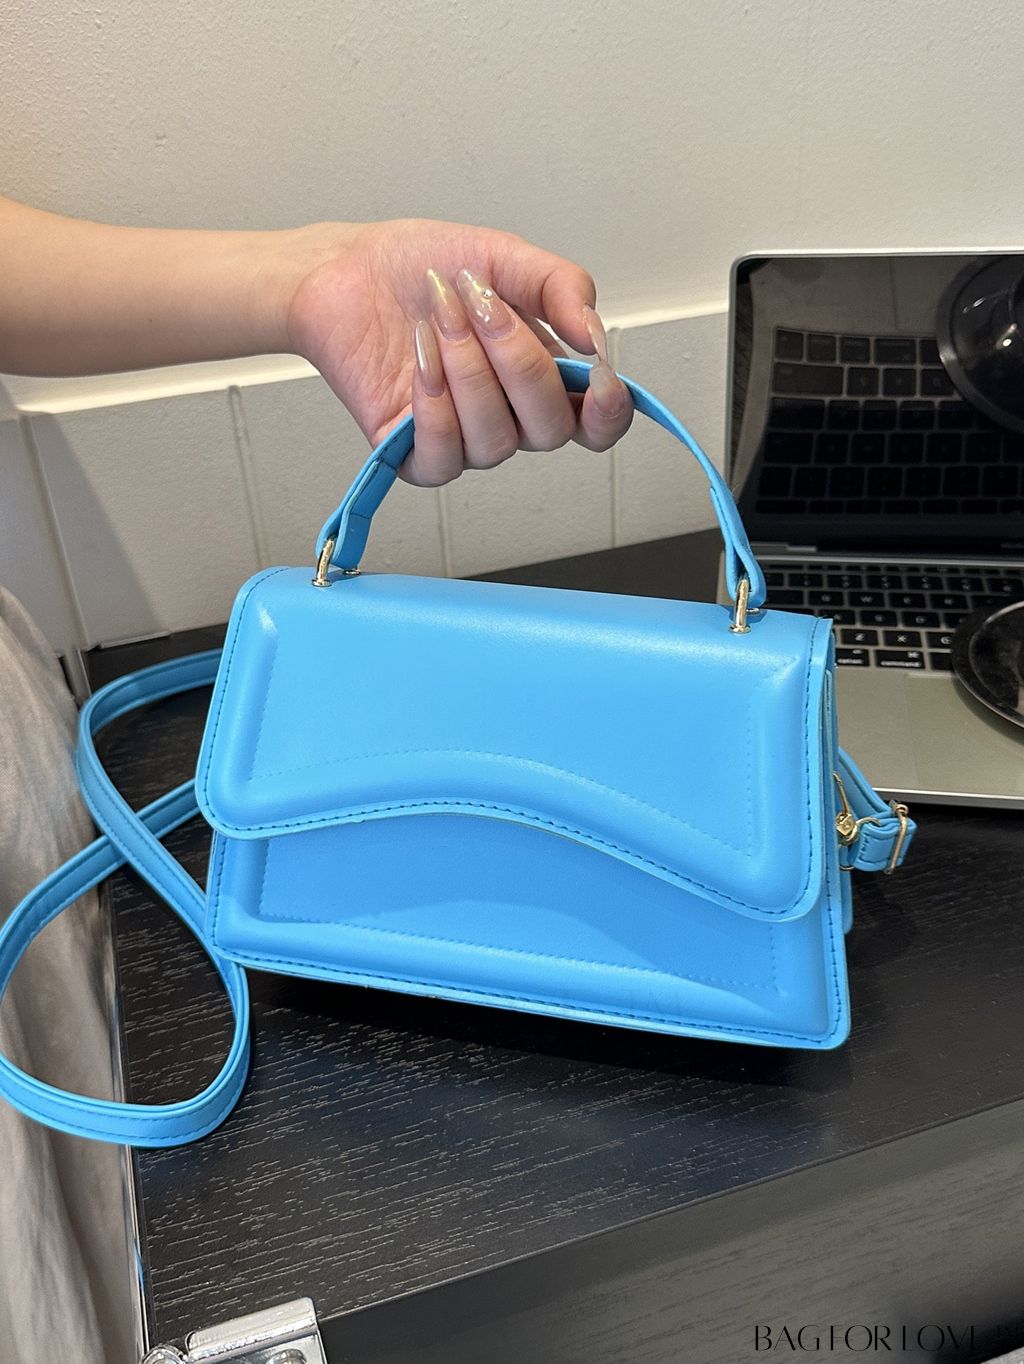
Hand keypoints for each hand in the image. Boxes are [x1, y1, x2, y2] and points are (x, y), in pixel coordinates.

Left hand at [286, 218, 632, 484]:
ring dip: (468, 371)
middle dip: (518, 361)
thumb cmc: (422, 268)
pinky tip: (420, 358)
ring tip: (440, 317)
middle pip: (550, 430)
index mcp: (542, 376)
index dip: (609, 412)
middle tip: (482, 305)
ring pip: (495, 442)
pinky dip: (434, 407)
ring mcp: (464, 439)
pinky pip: (443, 461)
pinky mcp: (413, 454)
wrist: (347, 269)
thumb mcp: (504, 257)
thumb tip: (596, 335)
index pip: (597, 424)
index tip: (599, 375)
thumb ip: (561, 287)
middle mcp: (510, 417)